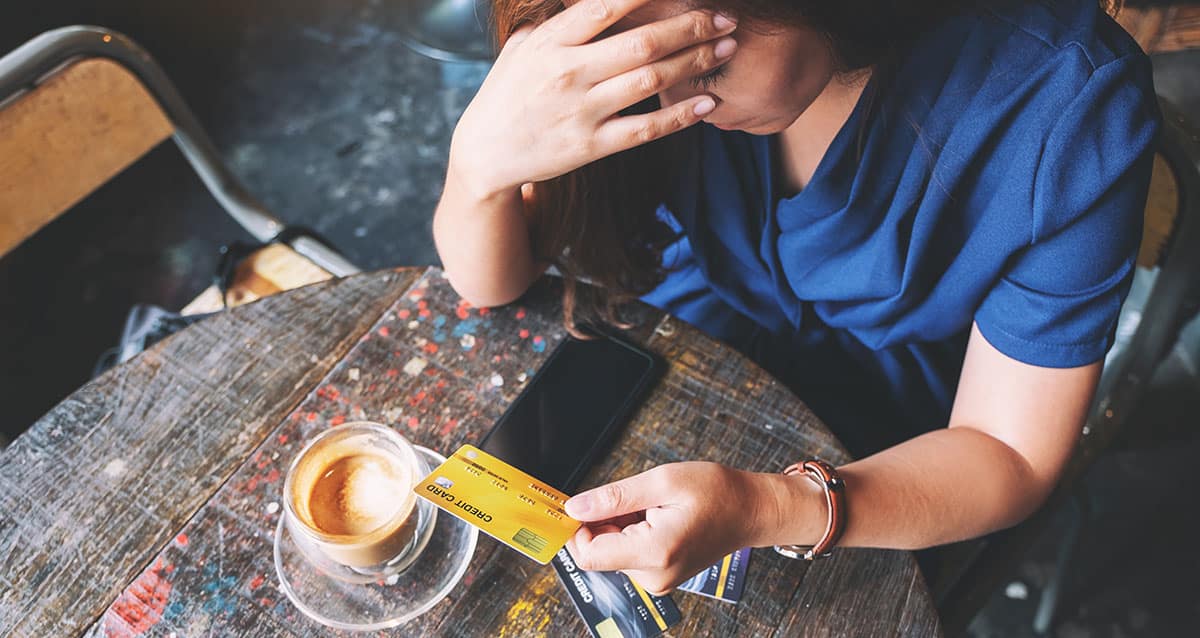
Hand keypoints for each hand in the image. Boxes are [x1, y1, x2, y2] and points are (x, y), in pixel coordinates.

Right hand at [448, 0, 737, 199]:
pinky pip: (645, 129)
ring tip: (727, 48)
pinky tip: (708, 101)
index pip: (606, 5)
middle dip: (690, 27)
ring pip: (651, 81)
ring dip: (695, 62)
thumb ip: (560, 21)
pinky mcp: (591, 146)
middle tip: (724, 17)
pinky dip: (681, 115)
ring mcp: (581, 111)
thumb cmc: (508, 92)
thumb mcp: (523, 47)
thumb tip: (601, 0)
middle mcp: (567, 73)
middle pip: (642, 42)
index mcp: (551, 42)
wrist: (485, 153)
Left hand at [564, 462, 816, 594]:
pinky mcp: (660, 577)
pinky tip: (655, 517)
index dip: (577, 528)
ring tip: (651, 507)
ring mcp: (658, 581)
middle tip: (633, 497)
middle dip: (602, 523)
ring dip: (618, 527)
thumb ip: (614, 497)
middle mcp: (653, 576)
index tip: (583, 503)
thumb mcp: (661, 482)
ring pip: (612, 553)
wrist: (751, 510)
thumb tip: (574, 507)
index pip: (588, 554)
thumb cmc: (715, 492)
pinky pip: (628, 556)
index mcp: (654, 552)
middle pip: (599, 553)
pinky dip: (631, 534)